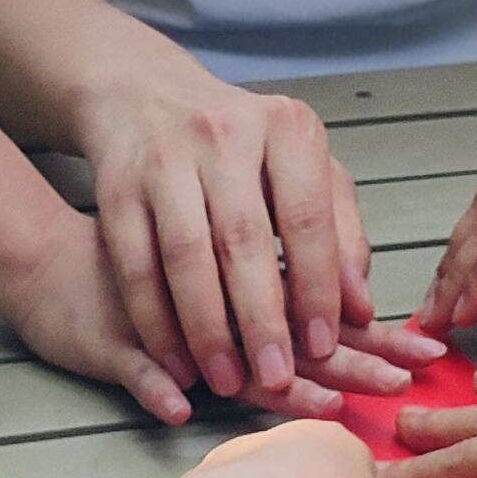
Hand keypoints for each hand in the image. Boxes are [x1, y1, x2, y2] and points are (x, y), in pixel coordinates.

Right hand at [75, 73, 409, 414]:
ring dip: (206, 329)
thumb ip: (339, 233)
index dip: (316, 287)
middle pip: (244, 241)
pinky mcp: (118, 187)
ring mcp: (165, 159)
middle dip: (261, 320)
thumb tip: (359, 307)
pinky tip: (176, 359)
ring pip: (185, 257)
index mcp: (286, 129)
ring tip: (226, 379)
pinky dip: (156, 321)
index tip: (324, 344)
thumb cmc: (242, 146)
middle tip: (277, 377)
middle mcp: (224, 136)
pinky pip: (136, 266)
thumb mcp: (302, 169)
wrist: (146, 98)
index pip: (307, 217)